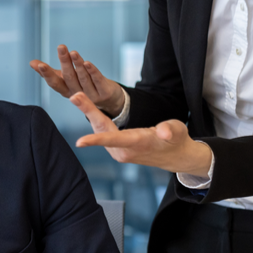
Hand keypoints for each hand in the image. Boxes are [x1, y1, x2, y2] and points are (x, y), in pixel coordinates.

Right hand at [30, 44, 124, 115]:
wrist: (108, 100)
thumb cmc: (82, 86)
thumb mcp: (65, 80)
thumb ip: (49, 72)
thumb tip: (32, 63)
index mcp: (66, 91)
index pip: (55, 83)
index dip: (47, 74)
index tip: (40, 65)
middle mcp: (77, 94)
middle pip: (70, 77)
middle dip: (65, 62)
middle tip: (61, 47)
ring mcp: (91, 95)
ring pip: (83, 78)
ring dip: (78, 65)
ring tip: (73, 52)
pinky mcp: (104, 92)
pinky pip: (98, 80)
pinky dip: (92, 71)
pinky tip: (87, 62)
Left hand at [68, 92, 212, 175]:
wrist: (175, 157)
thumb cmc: (176, 140)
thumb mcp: (178, 131)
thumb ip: (170, 130)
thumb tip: (163, 132)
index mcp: (137, 144)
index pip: (114, 140)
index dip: (95, 141)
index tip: (79, 142)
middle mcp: (124, 151)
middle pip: (102, 130)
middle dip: (88, 112)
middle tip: (74, 96)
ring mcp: (119, 152)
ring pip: (100, 131)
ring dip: (90, 114)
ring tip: (78, 97)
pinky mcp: (117, 150)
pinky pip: (103, 134)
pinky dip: (95, 120)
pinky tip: (87, 108)